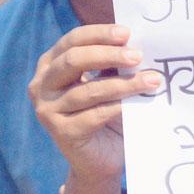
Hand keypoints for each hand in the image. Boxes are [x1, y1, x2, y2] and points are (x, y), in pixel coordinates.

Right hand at [29, 25, 159, 179]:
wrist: (101, 159)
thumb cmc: (107, 113)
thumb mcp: (108, 82)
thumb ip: (113, 63)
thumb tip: (136, 44)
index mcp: (51, 64)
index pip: (72, 40)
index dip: (99, 34)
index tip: (127, 33)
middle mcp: (42, 85)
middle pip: (73, 60)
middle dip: (108, 54)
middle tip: (138, 56)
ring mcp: (47, 109)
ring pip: (88, 90)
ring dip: (123, 83)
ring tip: (152, 80)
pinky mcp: (61, 132)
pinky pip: (95, 114)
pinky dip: (119, 106)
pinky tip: (138, 103)